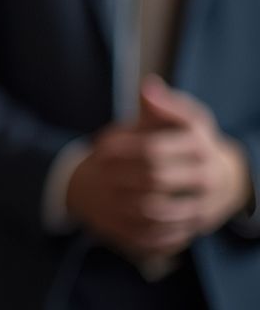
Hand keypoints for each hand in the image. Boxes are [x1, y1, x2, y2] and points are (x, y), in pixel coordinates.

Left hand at [65, 79, 252, 258]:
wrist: (223, 175)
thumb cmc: (190, 140)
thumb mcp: (183, 118)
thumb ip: (162, 105)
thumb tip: (147, 88)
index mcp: (199, 145)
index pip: (152, 148)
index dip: (120, 148)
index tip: (98, 147)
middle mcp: (207, 176)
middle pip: (153, 180)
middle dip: (118, 175)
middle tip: (97, 172)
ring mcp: (205, 204)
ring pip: (157, 211)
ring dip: (124, 203)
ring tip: (106, 193)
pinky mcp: (198, 225)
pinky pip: (166, 233)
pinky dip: (139, 225)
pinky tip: (121, 215)